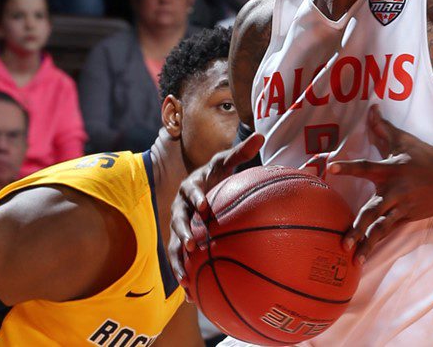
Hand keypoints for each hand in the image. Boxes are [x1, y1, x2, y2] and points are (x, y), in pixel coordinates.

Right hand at [168, 133, 264, 281]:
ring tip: (185, 280)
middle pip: (177, 221)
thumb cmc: (215, 174)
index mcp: (191, 186)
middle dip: (183, 234)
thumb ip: (241, 151)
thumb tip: (260, 134)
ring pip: (173, 245)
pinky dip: (183, 276)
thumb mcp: (225, 161)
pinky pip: (178, 260)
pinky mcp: (178, 241)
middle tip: (192, 245)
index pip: (192, 191)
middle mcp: (180, 206)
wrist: (197, 186)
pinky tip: (191, 298)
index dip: (196, 198)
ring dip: (178, 262)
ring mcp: (176, 225)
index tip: (204, 206)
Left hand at [328, 106, 432, 263]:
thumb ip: (383, 128)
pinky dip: (375, 244)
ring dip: (365, 242)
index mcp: (390, 170)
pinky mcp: (407, 217)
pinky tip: (363, 257)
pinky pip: (388, 232)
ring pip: (380, 227)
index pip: (365, 167)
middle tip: (343, 238)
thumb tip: (371, 108)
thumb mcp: (405, 141)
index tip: (330, 168)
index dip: (348, 167)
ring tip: (350, 255)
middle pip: (373, 210)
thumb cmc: (427, 156)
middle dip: (358, 225)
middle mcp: (394, 191)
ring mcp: (401, 207)